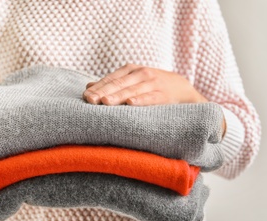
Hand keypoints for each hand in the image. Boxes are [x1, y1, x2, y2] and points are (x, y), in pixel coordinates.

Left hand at [83, 63, 207, 105]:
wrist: (181, 88)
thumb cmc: (150, 86)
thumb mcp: (131, 80)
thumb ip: (112, 83)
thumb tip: (89, 86)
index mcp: (130, 70)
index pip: (110, 79)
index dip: (97, 88)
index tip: (85, 96)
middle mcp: (140, 74)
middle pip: (118, 84)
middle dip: (103, 92)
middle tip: (90, 100)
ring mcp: (152, 83)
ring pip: (131, 90)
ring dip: (117, 96)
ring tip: (105, 102)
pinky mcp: (162, 95)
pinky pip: (150, 97)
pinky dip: (140, 100)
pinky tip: (130, 103)